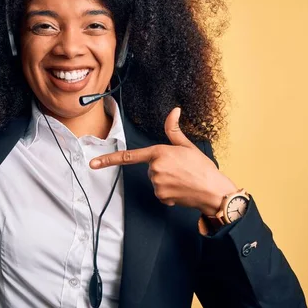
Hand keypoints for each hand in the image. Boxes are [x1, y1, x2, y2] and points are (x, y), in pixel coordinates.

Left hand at [90, 108, 238, 215]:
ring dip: (167, 180)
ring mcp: (157, 184)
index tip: (93, 163)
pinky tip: (182, 189)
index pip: (129, 156)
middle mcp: (155, 168)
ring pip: (155, 181)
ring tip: (184, 179)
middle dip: (163, 168)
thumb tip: (174, 111)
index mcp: (159, 152)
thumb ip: (174, 130)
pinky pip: (161, 193)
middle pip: (151, 168)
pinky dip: (170, 192)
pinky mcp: (161, 197)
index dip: (109, 160)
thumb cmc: (203, 168)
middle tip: (181, 169)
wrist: (213, 191)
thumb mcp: (188, 146)